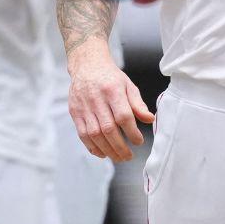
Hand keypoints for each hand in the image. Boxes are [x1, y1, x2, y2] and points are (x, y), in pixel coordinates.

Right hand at [67, 40, 153, 161]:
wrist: (87, 65)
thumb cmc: (110, 77)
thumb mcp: (128, 85)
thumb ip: (138, 104)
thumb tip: (149, 119)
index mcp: (112, 90)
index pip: (123, 116)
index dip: (132, 132)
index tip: (139, 141)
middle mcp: (96, 99)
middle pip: (108, 128)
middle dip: (120, 147)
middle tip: (128, 156)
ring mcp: (83, 106)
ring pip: (94, 134)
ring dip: (107, 150)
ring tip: (118, 157)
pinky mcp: (75, 112)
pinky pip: (82, 134)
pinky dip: (92, 147)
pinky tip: (103, 153)